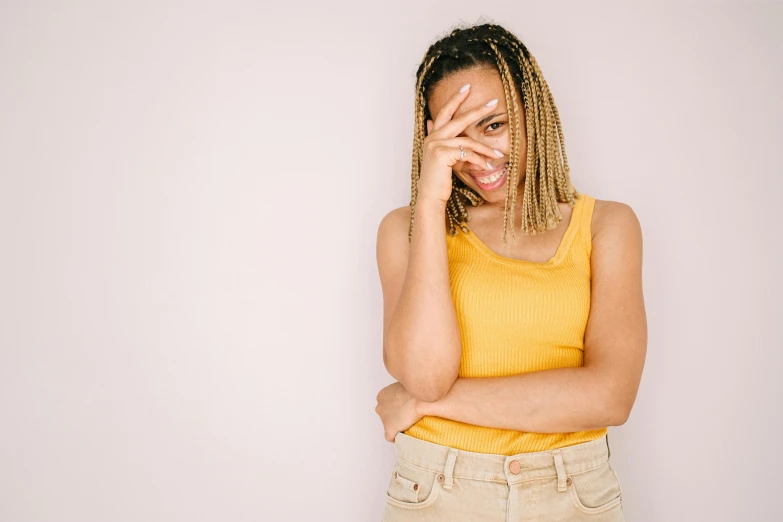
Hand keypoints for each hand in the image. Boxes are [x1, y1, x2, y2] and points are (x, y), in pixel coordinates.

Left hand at [375, 382, 424, 441]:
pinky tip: (404, 436)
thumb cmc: (415, 392)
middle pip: (386, 415)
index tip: (404, 409)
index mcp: (382, 395)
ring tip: (408, 424)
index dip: (396, 408)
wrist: (419, 399)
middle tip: (407, 416)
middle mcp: (380, 407)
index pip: (386, 405)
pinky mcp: (389, 429)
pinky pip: (390, 437)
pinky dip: (396, 437)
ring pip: (389, 425)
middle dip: (395, 416)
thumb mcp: (406, 386)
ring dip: (397, 426)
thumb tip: (409, 397)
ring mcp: (383, 419)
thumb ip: (402, 393)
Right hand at [419, 85, 503, 202]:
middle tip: (493, 102)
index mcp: (433, 136)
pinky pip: (467, 154)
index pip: (445, 112)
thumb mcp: (442, 158)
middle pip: (459, 119)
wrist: (430, 196)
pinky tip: (486, 167)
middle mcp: (433, 137)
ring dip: (485, 149)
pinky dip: (479, 160)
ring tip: (499, 155)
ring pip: (468, 141)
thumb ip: (445, 142)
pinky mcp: (441, 154)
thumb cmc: (439, 179)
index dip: (455, 99)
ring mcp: (436, 145)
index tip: (467, 88)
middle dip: (477, 110)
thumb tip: (440, 127)